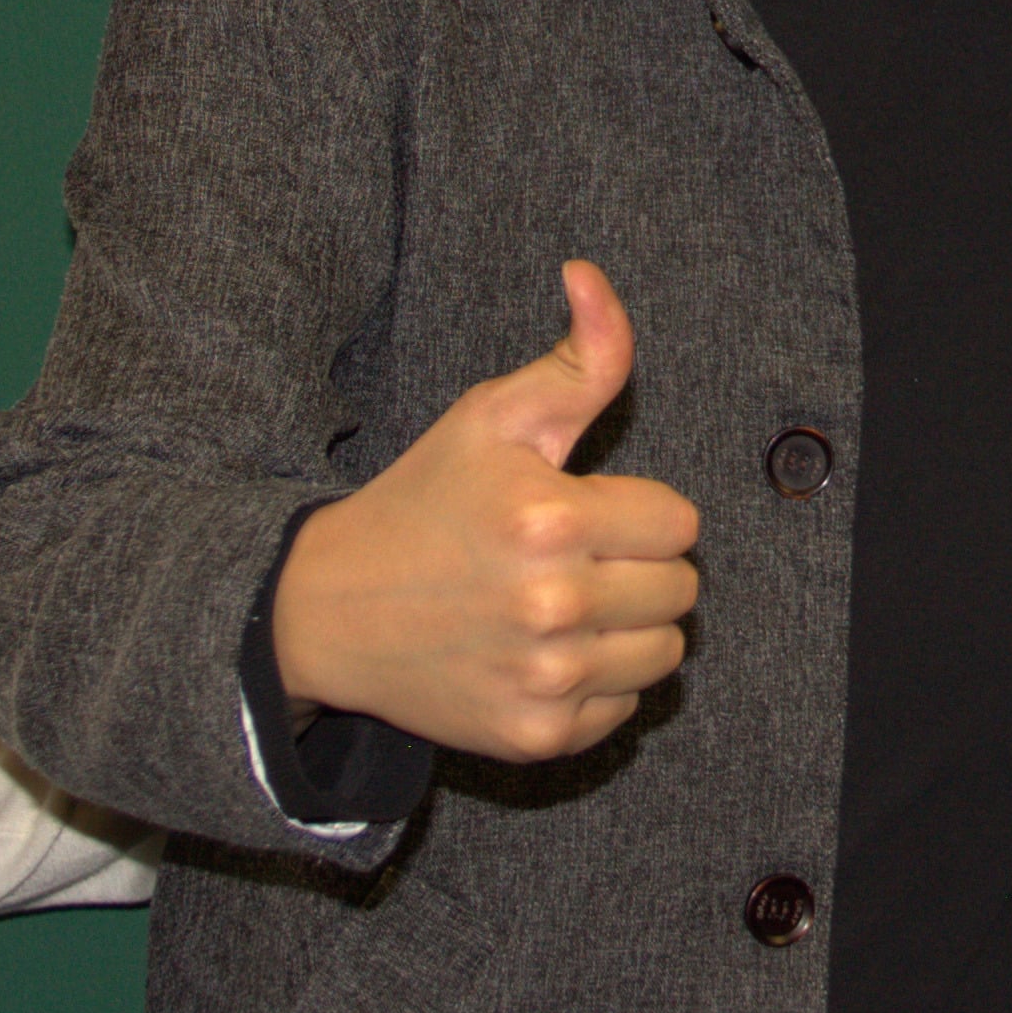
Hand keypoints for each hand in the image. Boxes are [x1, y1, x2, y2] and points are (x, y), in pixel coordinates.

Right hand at [274, 260, 702, 764]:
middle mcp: (554, 606)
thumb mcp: (492, 416)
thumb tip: (592, 275)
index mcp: (551, 518)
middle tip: (573, 559)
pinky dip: (596, 684)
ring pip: (664, 654)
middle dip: (637, 567)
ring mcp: (546, 679)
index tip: (584, 511)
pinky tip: (542, 653)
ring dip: (627, 628)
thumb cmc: (421, 503)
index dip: (636, 511)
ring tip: (564, 606)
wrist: (331, 611)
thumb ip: (576, 357)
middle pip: (681, 590)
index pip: (680, 523)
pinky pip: (624, 710)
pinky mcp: (535, 737)